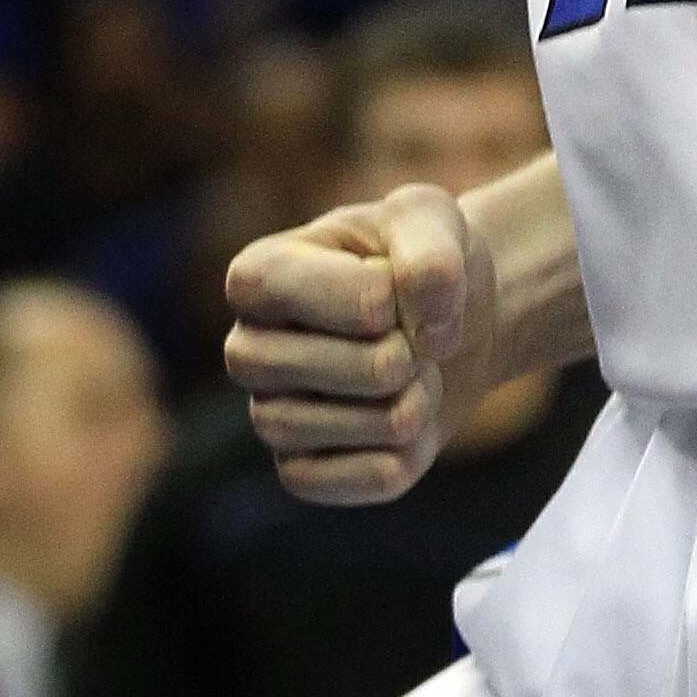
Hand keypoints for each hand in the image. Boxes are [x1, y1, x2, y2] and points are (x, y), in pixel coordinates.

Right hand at [224, 185, 489, 501]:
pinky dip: (412, 452)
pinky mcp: (303, 472)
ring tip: (417, 375)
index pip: (301, 293)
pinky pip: (370, 477)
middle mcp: (246, 350)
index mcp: (255, 277)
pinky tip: (412, 424)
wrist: (449, 321)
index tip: (397, 282)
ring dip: (417, 400)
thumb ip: (430, 252)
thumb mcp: (431, 218)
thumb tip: (426, 333)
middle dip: (408, 351)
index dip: (379, 292)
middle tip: (414, 337)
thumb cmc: (421, 259)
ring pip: (358, 427)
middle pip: (343, 369)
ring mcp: (268, 417)